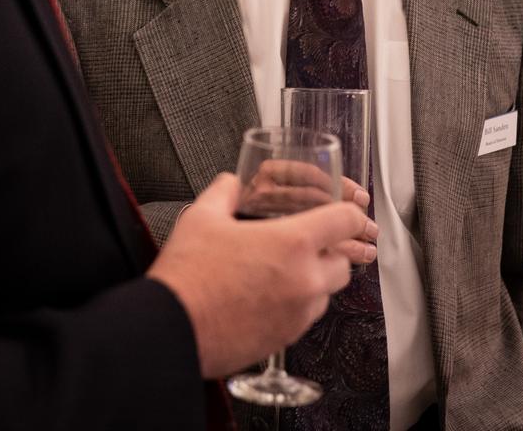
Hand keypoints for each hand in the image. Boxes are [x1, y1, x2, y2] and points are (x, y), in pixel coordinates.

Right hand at [147, 173, 375, 377]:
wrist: (173, 327)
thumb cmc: (188, 275)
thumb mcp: (203, 217)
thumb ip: (224, 192)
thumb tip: (230, 183)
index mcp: (292, 243)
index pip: (345, 221)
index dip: (349, 213)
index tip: (345, 214)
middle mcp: (305, 280)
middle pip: (344, 263)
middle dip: (330, 252)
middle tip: (304, 246)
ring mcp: (299, 313)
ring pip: (327, 293)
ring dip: (314, 281)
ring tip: (280, 273)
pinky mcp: (287, 339)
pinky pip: (306, 318)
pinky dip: (297, 306)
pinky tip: (268, 297)